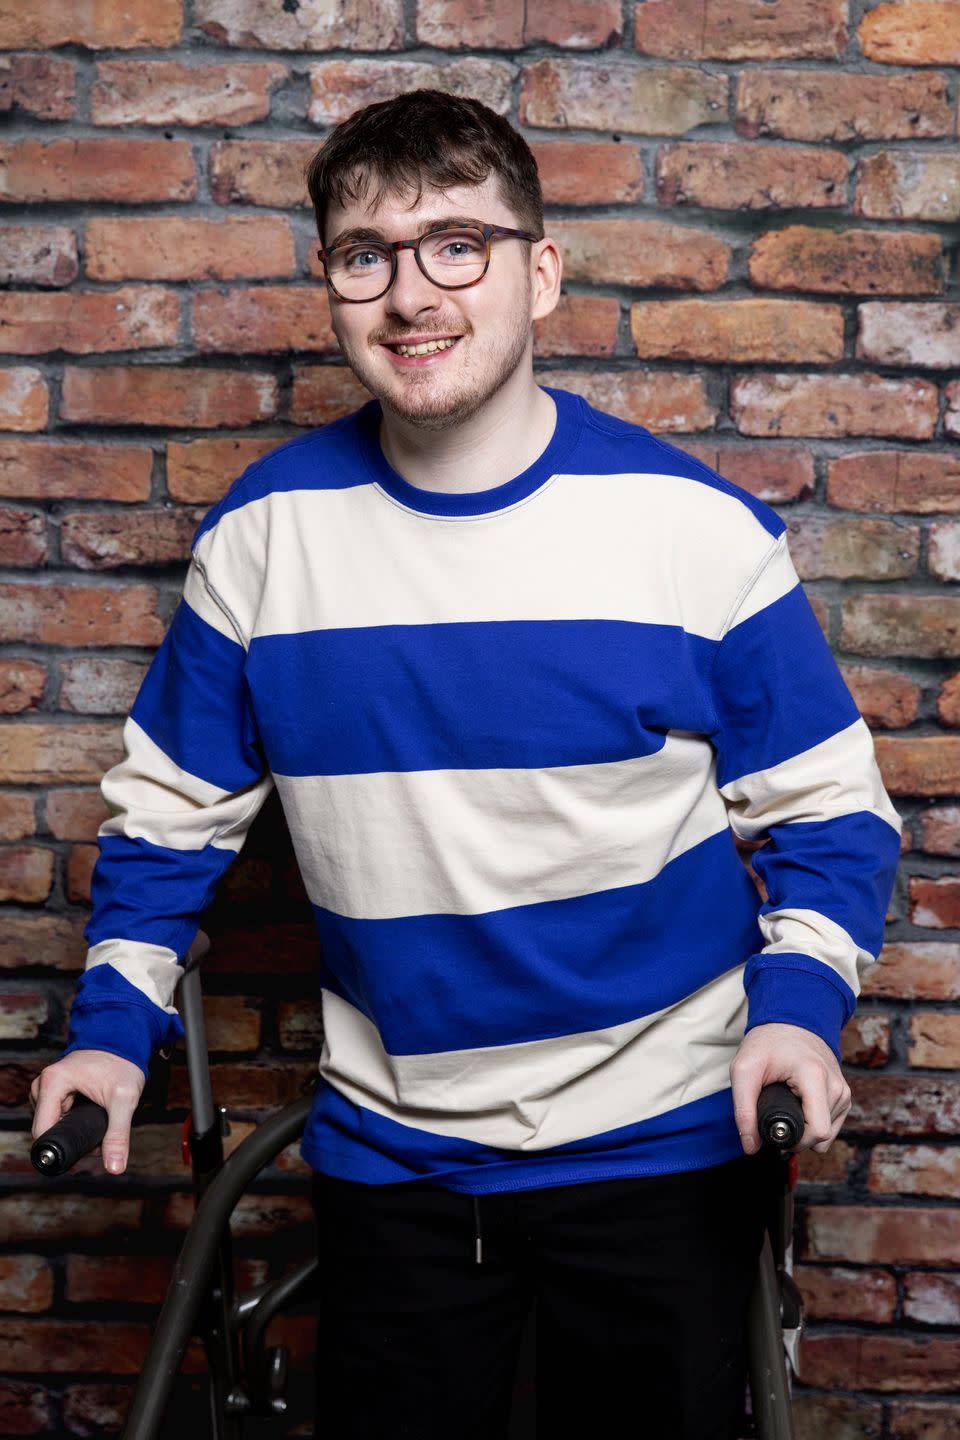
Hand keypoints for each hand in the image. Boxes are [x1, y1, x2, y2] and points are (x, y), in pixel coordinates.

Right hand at [30, 1050, 144, 1174]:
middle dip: (74, 1142)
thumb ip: (118, 1134)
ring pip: (54, 1125)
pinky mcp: (55, 1091)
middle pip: (49, 1131)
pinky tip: (92, 1121)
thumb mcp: (124, 1099)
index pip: (43, 1133)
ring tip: (99, 1126)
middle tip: (100, 1141)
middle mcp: (44, 1084)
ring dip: (75, 1133)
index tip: (88, 1154)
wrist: (125, 1039)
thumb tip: (114, 1167)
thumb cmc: (123, 1062)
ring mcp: (48, 1088)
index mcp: (53, 1083)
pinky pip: (58, 1116)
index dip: (64, 1151)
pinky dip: (74, 1123)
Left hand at [730, 1022, 850, 1154]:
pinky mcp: (843, 1094)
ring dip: (806, 1130)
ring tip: (787, 1107)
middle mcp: (836, 1085)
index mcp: (815, 1077)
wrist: (790, 1021)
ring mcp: (843, 1090)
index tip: (775, 1133)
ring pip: (828, 1133)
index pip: (818, 1131)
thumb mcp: (744, 1070)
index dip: (795, 1142)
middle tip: (775, 1115)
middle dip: (797, 1136)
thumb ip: (743, 1110)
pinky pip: (832, 1125)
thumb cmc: (767, 1043)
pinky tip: (800, 1107)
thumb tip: (751, 1147)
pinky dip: (814, 1123)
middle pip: (822, 1136)